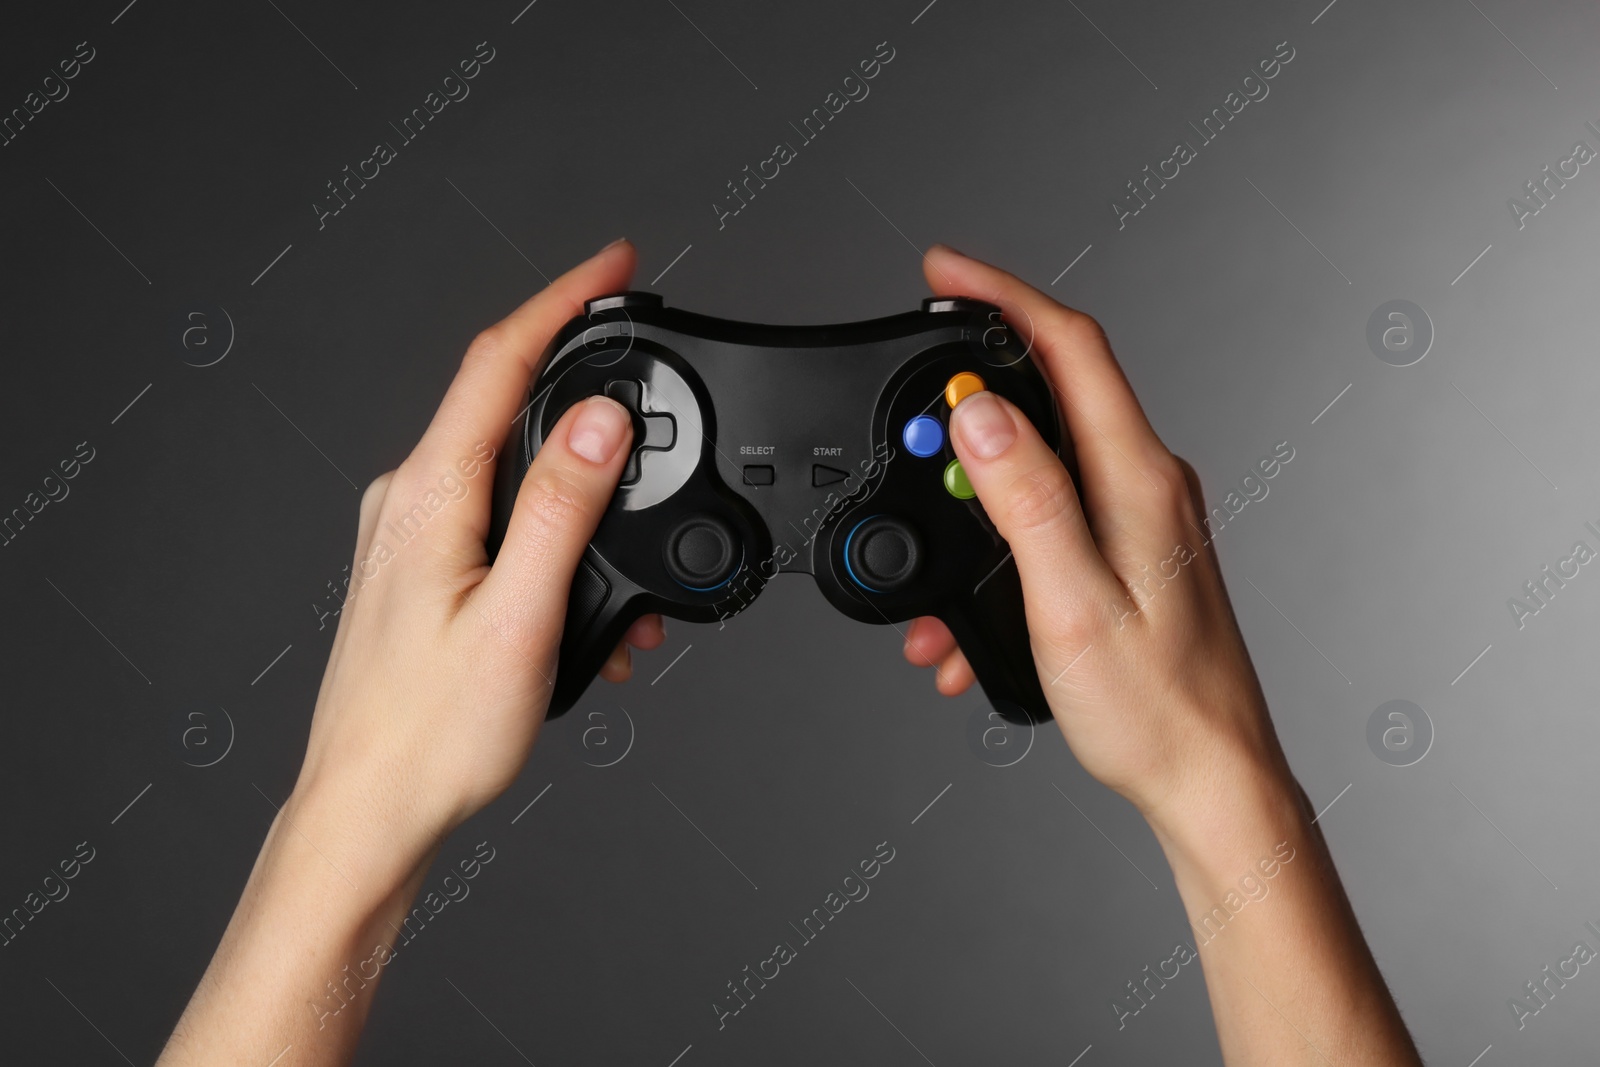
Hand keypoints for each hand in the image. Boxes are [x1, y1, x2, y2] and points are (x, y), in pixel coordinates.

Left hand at [296, 238, 664, 842]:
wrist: (368, 812)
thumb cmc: (431, 735)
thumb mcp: (519, 617)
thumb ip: (562, 510)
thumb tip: (599, 422)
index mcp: (428, 496)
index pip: (498, 361)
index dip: (561, 300)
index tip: (614, 265)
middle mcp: (408, 502)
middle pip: (503, 402)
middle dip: (583, 387)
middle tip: (644, 375)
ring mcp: (409, 536)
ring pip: (509, 470)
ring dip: (580, 489)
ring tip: (634, 556)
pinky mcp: (419, 571)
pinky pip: (498, 519)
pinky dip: (555, 536)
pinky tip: (591, 597)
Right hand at [902, 245, 1292, 823]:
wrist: (1210, 779)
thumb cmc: (1155, 708)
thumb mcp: (1070, 602)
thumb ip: (1026, 500)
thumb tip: (979, 414)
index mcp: (1138, 478)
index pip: (1069, 345)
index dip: (1002, 296)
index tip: (943, 272)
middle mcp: (1147, 482)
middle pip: (1052, 390)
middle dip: (970, 396)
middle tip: (909, 414)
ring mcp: (1141, 516)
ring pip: (1041, 462)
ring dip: (975, 491)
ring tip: (933, 554)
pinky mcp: (1130, 550)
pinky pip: (1051, 515)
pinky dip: (998, 543)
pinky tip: (968, 613)